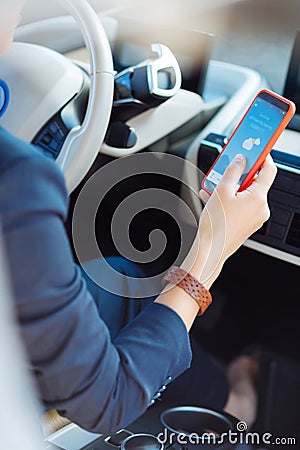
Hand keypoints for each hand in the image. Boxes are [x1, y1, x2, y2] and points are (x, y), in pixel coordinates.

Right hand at [192, 154, 276, 285]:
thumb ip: (232, 171)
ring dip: (231, 187)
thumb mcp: (221, 191)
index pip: (269, 170)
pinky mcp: (248, 223)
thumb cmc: (216, 226)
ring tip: (214, 186)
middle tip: (228, 167)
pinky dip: (230, 199)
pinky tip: (214, 198)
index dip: (263, 156)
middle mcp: (261, 208)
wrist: (210, 251)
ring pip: (246, 194)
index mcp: (258, 198)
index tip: (257, 148)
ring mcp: (255, 217)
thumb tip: (240, 159)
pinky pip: (242, 205)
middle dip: (240, 174)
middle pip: (254, 182)